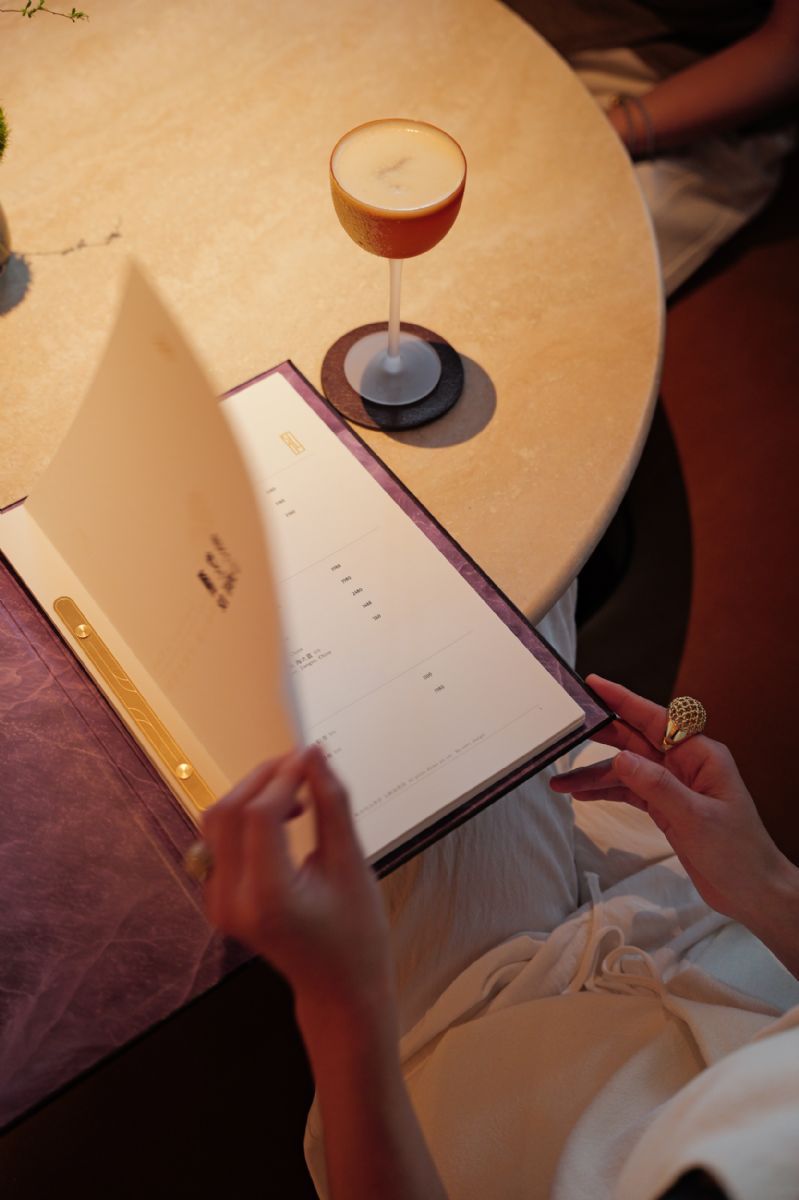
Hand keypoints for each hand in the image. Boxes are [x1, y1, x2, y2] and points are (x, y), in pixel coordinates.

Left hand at [202, 746, 392, 1020]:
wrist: (337, 988)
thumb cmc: (355, 934)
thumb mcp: (351, 865)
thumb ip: (331, 805)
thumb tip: (315, 754)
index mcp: (268, 898)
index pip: (260, 815)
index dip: (284, 777)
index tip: (312, 756)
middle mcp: (231, 902)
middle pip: (228, 813)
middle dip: (263, 778)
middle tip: (302, 764)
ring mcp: (217, 904)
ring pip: (215, 823)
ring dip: (251, 795)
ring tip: (296, 794)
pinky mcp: (215, 899)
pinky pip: (217, 841)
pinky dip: (243, 818)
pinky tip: (280, 818)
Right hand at [550, 676, 796, 929]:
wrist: (752, 892)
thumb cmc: (739, 854)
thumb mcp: (696, 817)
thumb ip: (657, 786)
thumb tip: (622, 759)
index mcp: (701, 755)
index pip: (656, 719)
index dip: (623, 700)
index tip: (595, 685)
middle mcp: (686, 765)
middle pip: (635, 740)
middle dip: (600, 737)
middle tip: (566, 731)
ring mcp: (675, 786)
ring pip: (627, 770)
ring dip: (596, 776)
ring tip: (563, 782)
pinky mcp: (666, 808)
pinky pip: (629, 792)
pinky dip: (606, 793)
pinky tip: (584, 794)